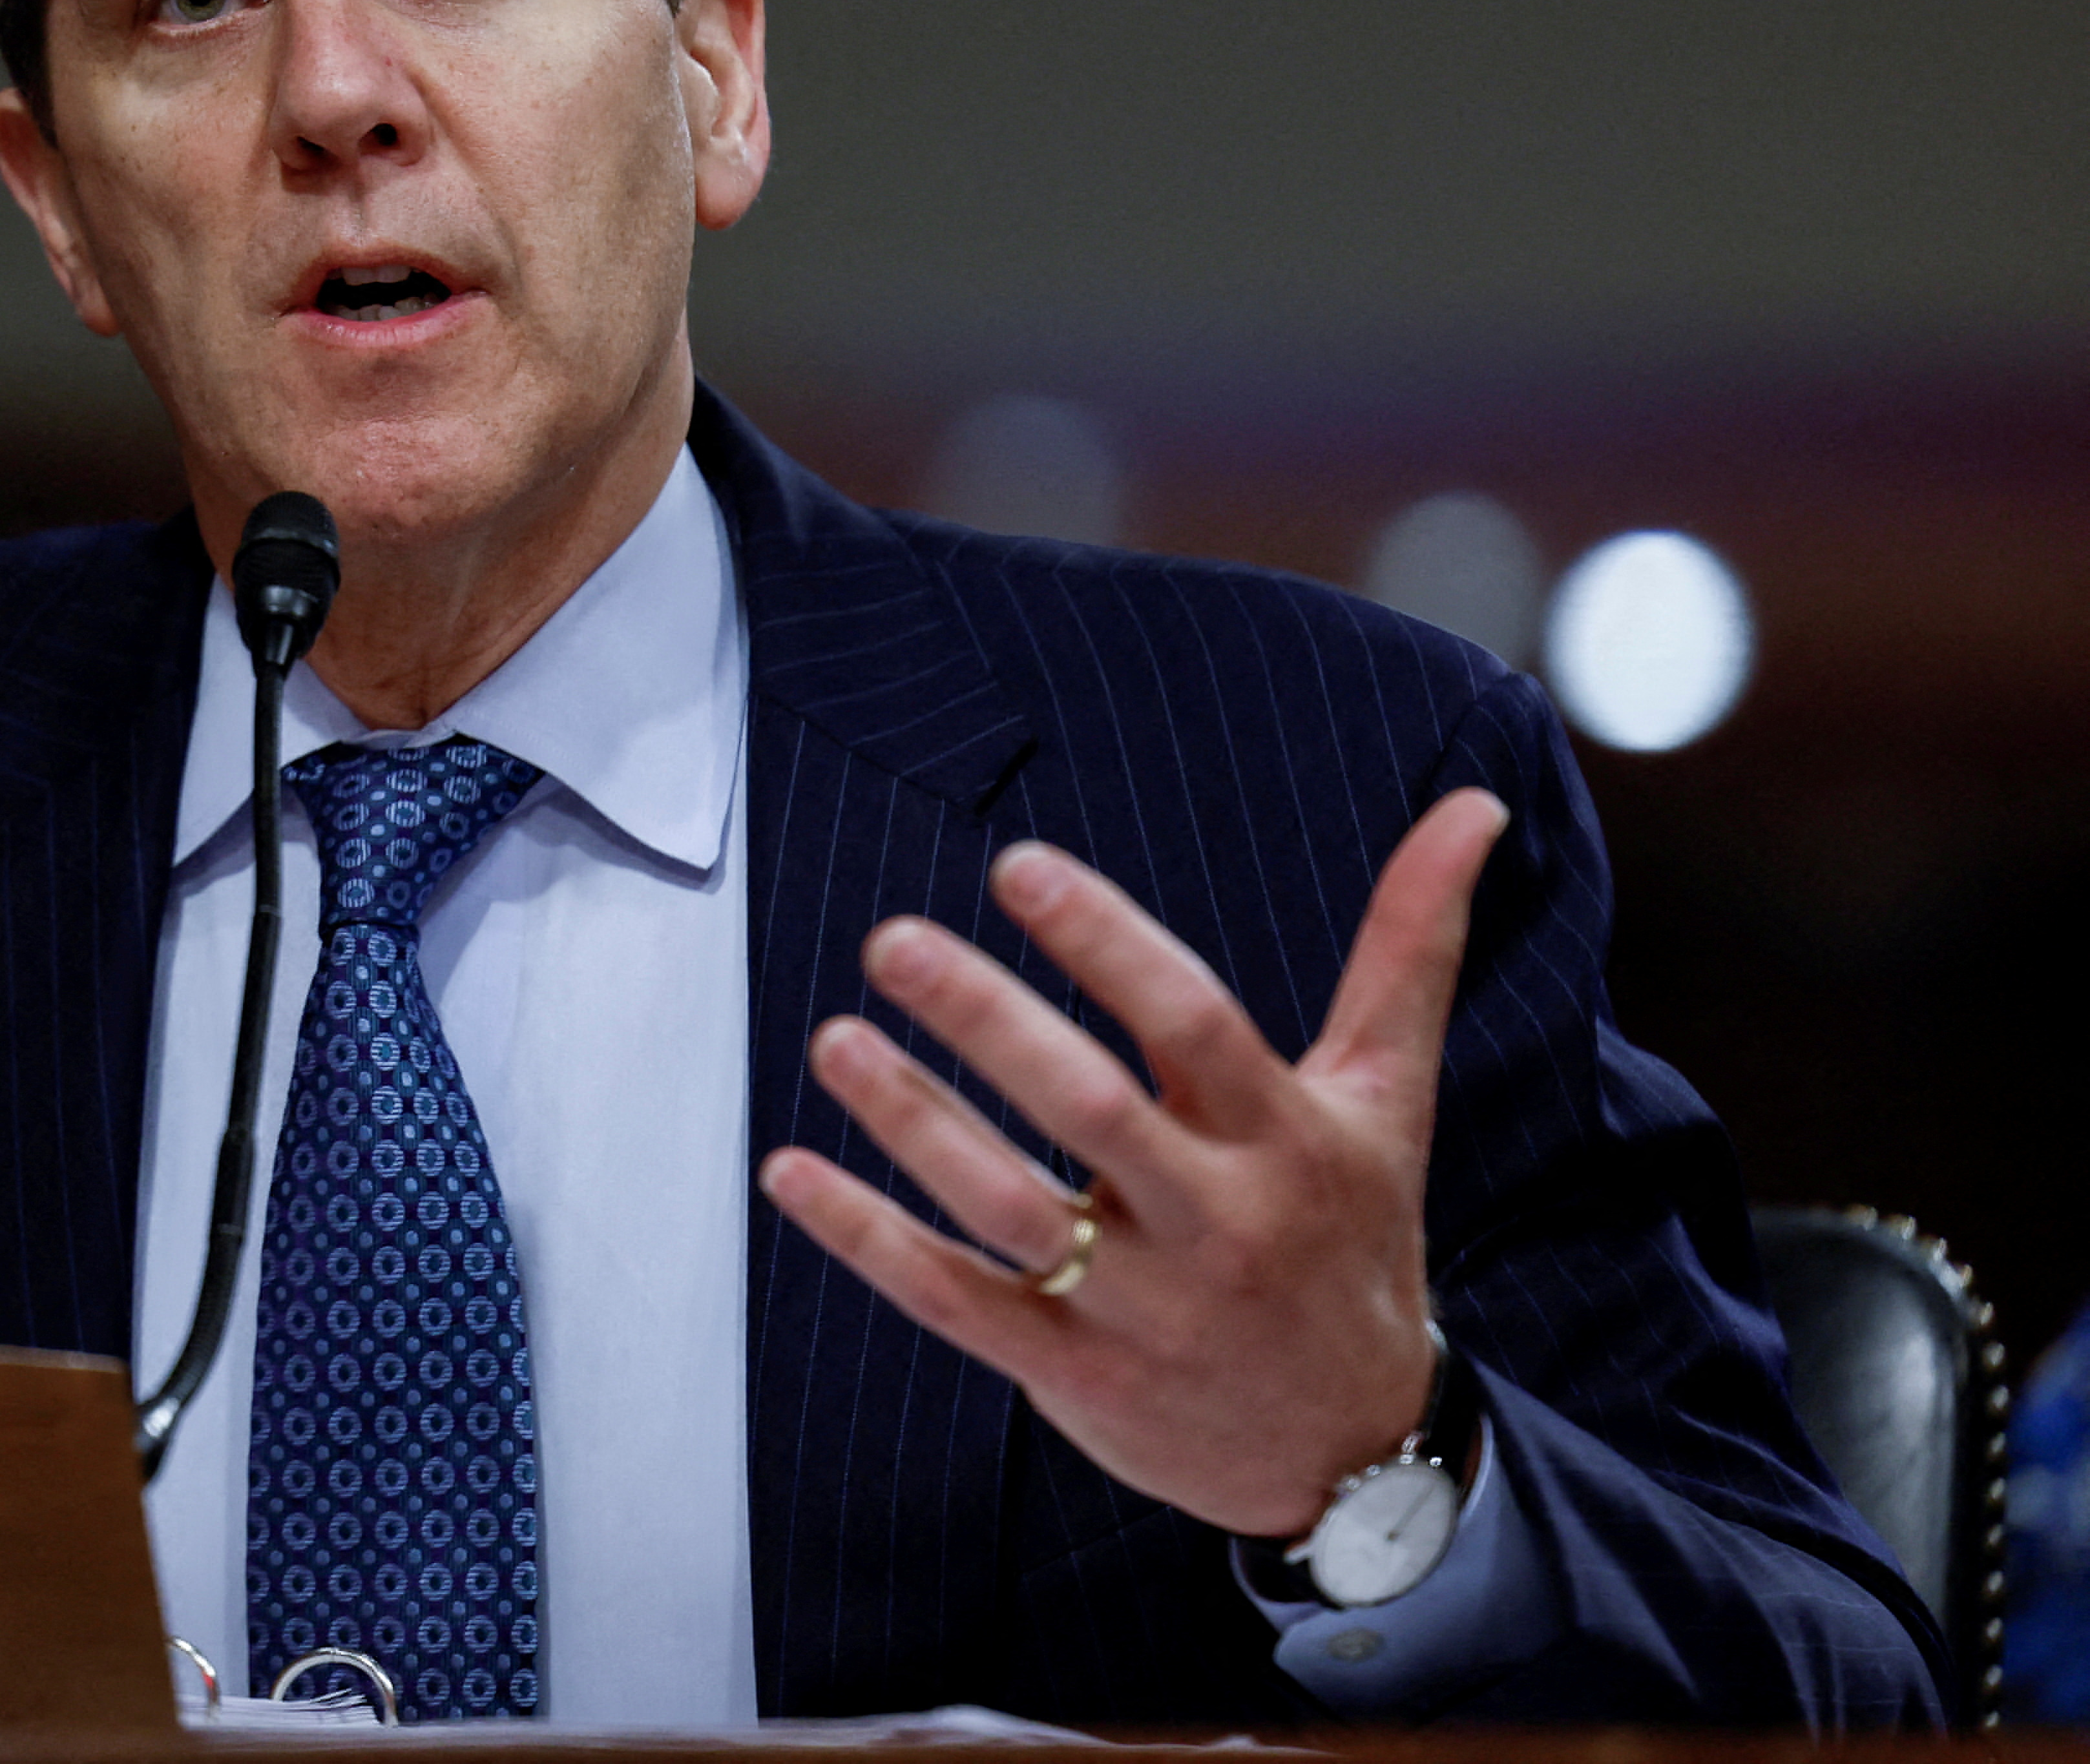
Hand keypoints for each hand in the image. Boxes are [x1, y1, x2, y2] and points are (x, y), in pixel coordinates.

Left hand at [757, 789, 1510, 1536]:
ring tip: (836, 1039)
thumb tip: (1472, 806)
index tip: (1017, 866)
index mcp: (1287, 1140)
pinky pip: (956, 1300)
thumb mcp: (1389, 1099)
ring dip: (914, 1121)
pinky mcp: (1073, 1373)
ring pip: (1010, 1206)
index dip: (1107, 941)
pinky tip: (790, 1172)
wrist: (1358, 1456)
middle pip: (1091, 1108)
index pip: (1193, 1022)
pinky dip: (867, 1238)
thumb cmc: (1352, 1240)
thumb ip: (1411, 948)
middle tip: (894, 941)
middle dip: (990, 1021)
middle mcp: (1216, 1223)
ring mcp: (1140, 1306)